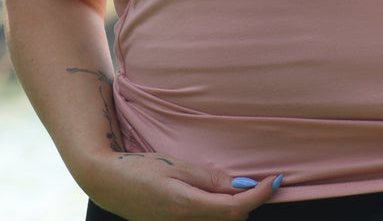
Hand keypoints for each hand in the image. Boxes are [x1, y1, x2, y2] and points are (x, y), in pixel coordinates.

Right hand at [82, 151, 281, 220]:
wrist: (106, 183)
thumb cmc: (139, 169)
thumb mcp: (177, 166)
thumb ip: (210, 179)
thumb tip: (240, 186)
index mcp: (186, 206)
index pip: (235, 209)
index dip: (260, 196)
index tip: (276, 181)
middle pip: (231, 219)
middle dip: (250, 202)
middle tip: (263, 181)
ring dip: (234, 207)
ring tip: (240, 187)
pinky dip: (218, 211)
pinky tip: (218, 196)